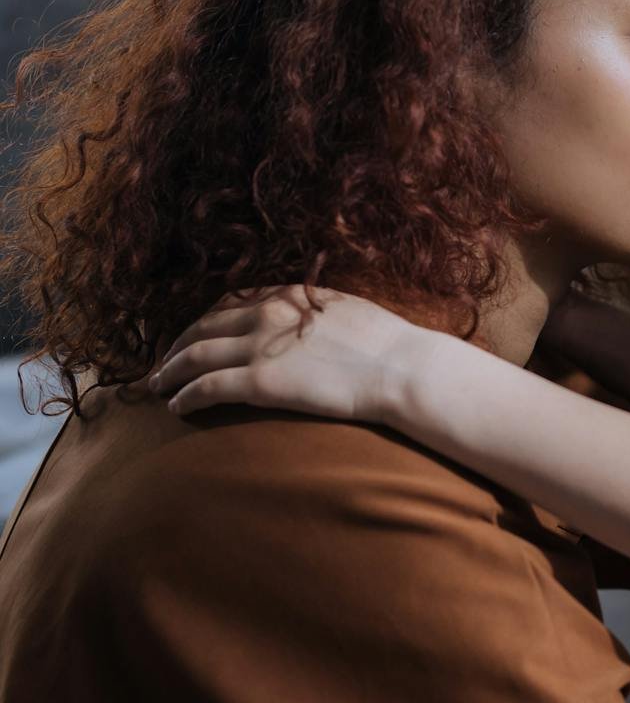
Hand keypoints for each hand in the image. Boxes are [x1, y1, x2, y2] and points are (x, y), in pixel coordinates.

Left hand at [142, 285, 418, 425]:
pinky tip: (177, 407)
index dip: (203, 321)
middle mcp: (265, 314)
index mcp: (286, 295)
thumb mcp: (345, 309)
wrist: (399, 368)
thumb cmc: (387, 344)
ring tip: (158, 387)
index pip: (228, 303)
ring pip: (194, 356)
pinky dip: (186, 396)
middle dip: (176, 346)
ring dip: (170, 371)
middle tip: (163, 365)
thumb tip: (307, 323)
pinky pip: (207, 387)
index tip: (193, 336)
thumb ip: (314, 312)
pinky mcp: (260, 382)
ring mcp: (260, 347)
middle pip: (202, 327)